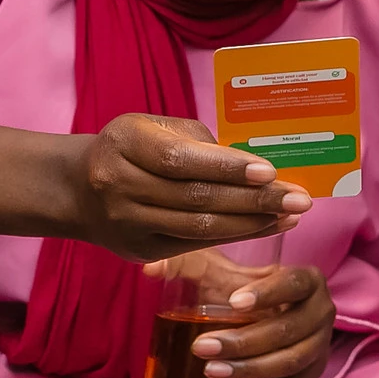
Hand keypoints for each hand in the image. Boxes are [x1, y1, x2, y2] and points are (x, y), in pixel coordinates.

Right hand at [74, 113, 311, 261]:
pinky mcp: (139, 251)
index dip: (227, 168)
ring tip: (291, 215)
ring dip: (252, 223)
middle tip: (299, 199)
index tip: (270, 172)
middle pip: (196, 197)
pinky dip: (235, 236)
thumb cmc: (133, 148)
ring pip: (199, 226)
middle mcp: (119, 185)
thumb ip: (199, 141)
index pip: (181, 159)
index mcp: (124, 142)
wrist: (79, 189)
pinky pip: (195, 244)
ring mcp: (127, 223)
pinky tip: (266, 227)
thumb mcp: (155, 127)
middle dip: (254, 200)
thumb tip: (254, 167)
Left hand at [147, 250, 336, 377]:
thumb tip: (149, 268)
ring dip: (250, 370)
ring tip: (210, 372)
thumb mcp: (216, 271)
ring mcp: (320, 346)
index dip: (267, 293)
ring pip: (289, 363)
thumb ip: (184, 264)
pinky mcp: (311, 375)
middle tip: (202, 347)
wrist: (263, 316)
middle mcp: (322, 311)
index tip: (233, 302)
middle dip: (244, 341)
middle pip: (287, 329)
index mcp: (307, 279)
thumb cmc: (238, 290)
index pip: (294, 283)